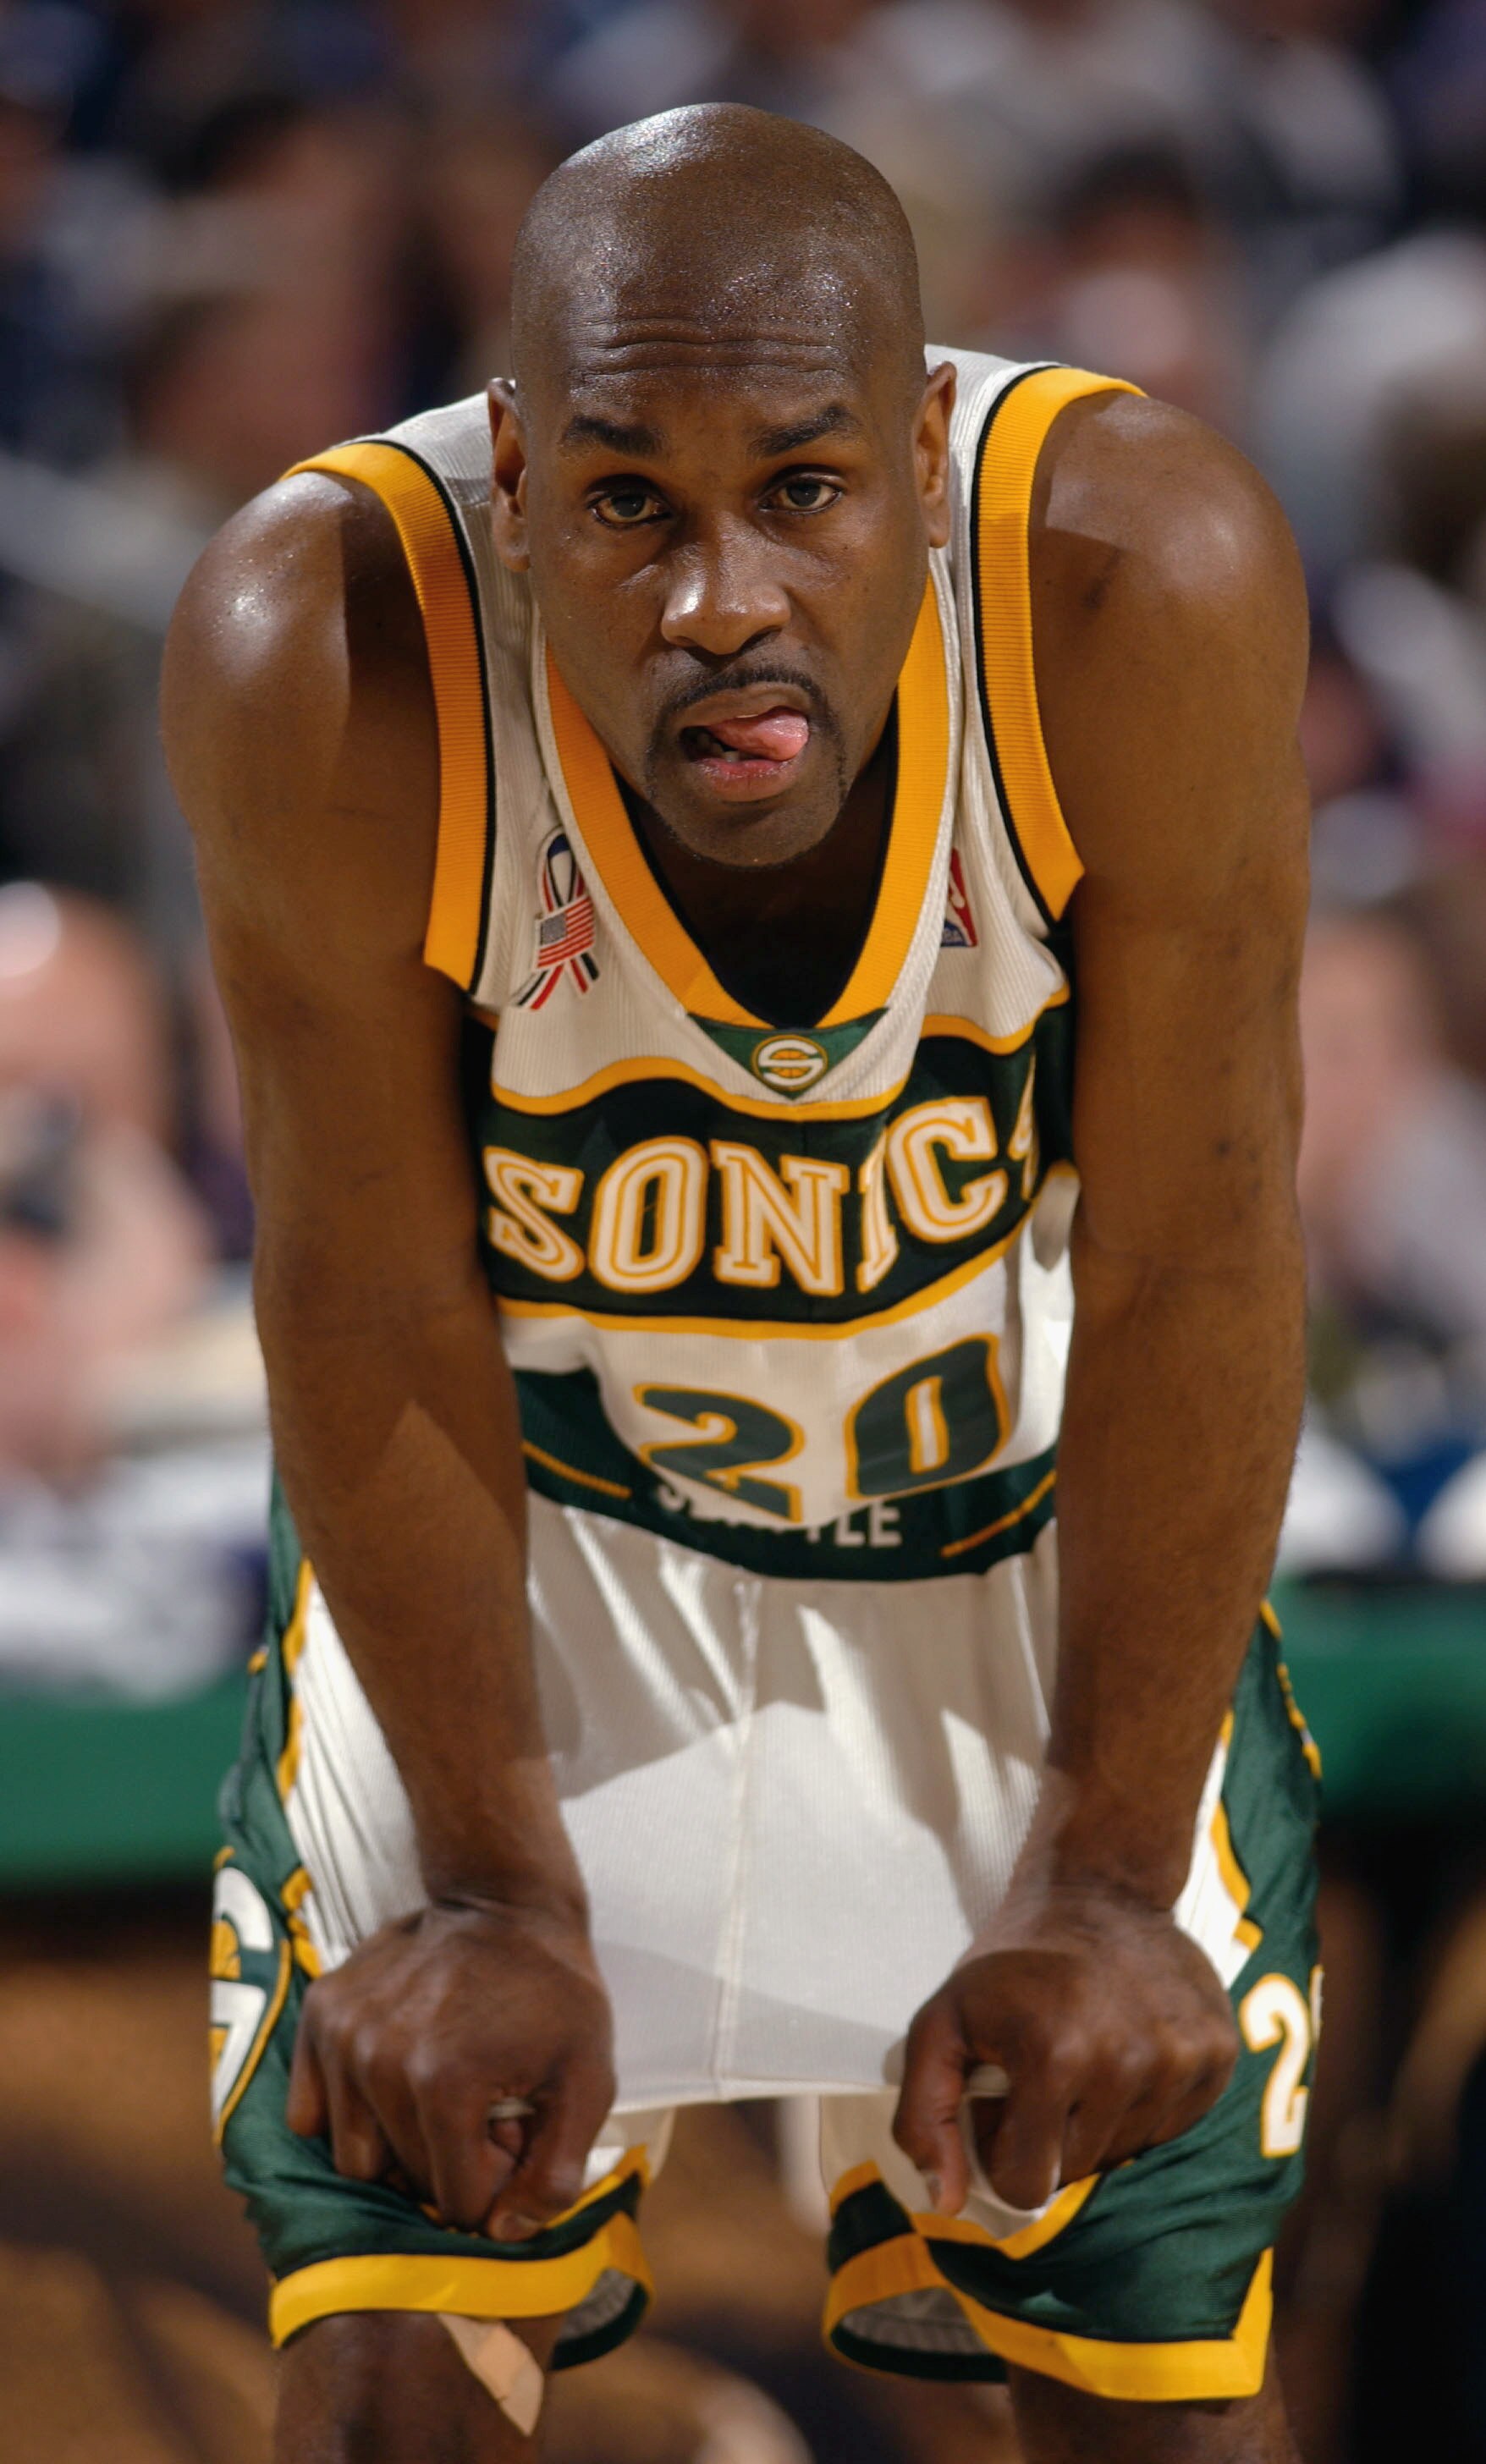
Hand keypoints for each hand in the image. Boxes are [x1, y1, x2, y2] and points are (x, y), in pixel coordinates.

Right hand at [286, 1897, 614, 2239]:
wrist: (505, 1900)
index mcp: (445, 2085)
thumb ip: (556, 2172)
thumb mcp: (588, 2080)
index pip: (456, 2201)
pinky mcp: (320, 2014)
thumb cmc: (554, 1993)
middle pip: (402, 2181)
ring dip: (397, 2146)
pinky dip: (347, 2115)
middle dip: (447, 2167)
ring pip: (353, 2157)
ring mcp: (342, 2037)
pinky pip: (309, 2113)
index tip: (512, 2139)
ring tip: (441, 2099)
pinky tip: (391, 2084)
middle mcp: (379, 2064)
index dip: (493, 2184)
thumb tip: (505, 2236)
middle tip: (482, 2118)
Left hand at [893, 1878, 1237, 2216]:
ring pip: (1124, 2152)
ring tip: (1085, 2053)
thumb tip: (943, 2200)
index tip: (1002, 2105)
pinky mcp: (1218, 2055)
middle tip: (1042, 2071)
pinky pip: (1170, 2126)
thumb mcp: (941, 2021)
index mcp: (1054, 2057)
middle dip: (1048, 2137)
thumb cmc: (1013, 1963)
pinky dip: (1142, 2103)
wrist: (1102, 1889)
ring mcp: (1181, 2061)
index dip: (1003, 2152)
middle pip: (1075, 2172)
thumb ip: (923, 2115)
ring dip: (1096, 2121)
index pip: (1025, 2185)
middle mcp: (1128, 2065)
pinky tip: (1127, 2048)